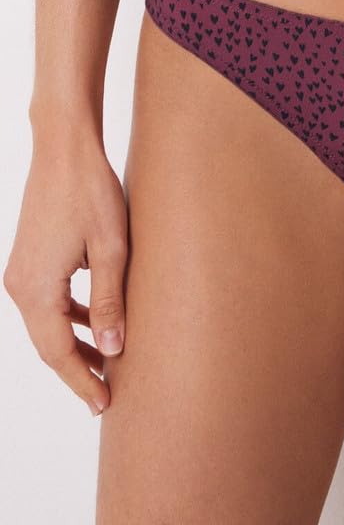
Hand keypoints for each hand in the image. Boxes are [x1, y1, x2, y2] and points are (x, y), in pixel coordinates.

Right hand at [3, 133, 127, 414]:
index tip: (104, 404)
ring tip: (107, 361)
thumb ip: (109, 303)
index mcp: (36, 290)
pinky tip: (95, 321)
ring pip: (47, 324)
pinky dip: (70, 318)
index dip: (82, 381)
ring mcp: (21, 272)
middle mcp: (20, 286)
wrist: (65, 151)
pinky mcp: (30, 259)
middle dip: (78, 369)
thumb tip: (112, 350)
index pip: (59, 352)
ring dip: (75, 343)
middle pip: (48, 343)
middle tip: (107, 394)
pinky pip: (48, 302)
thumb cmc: (92, 195)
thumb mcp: (111, 251)